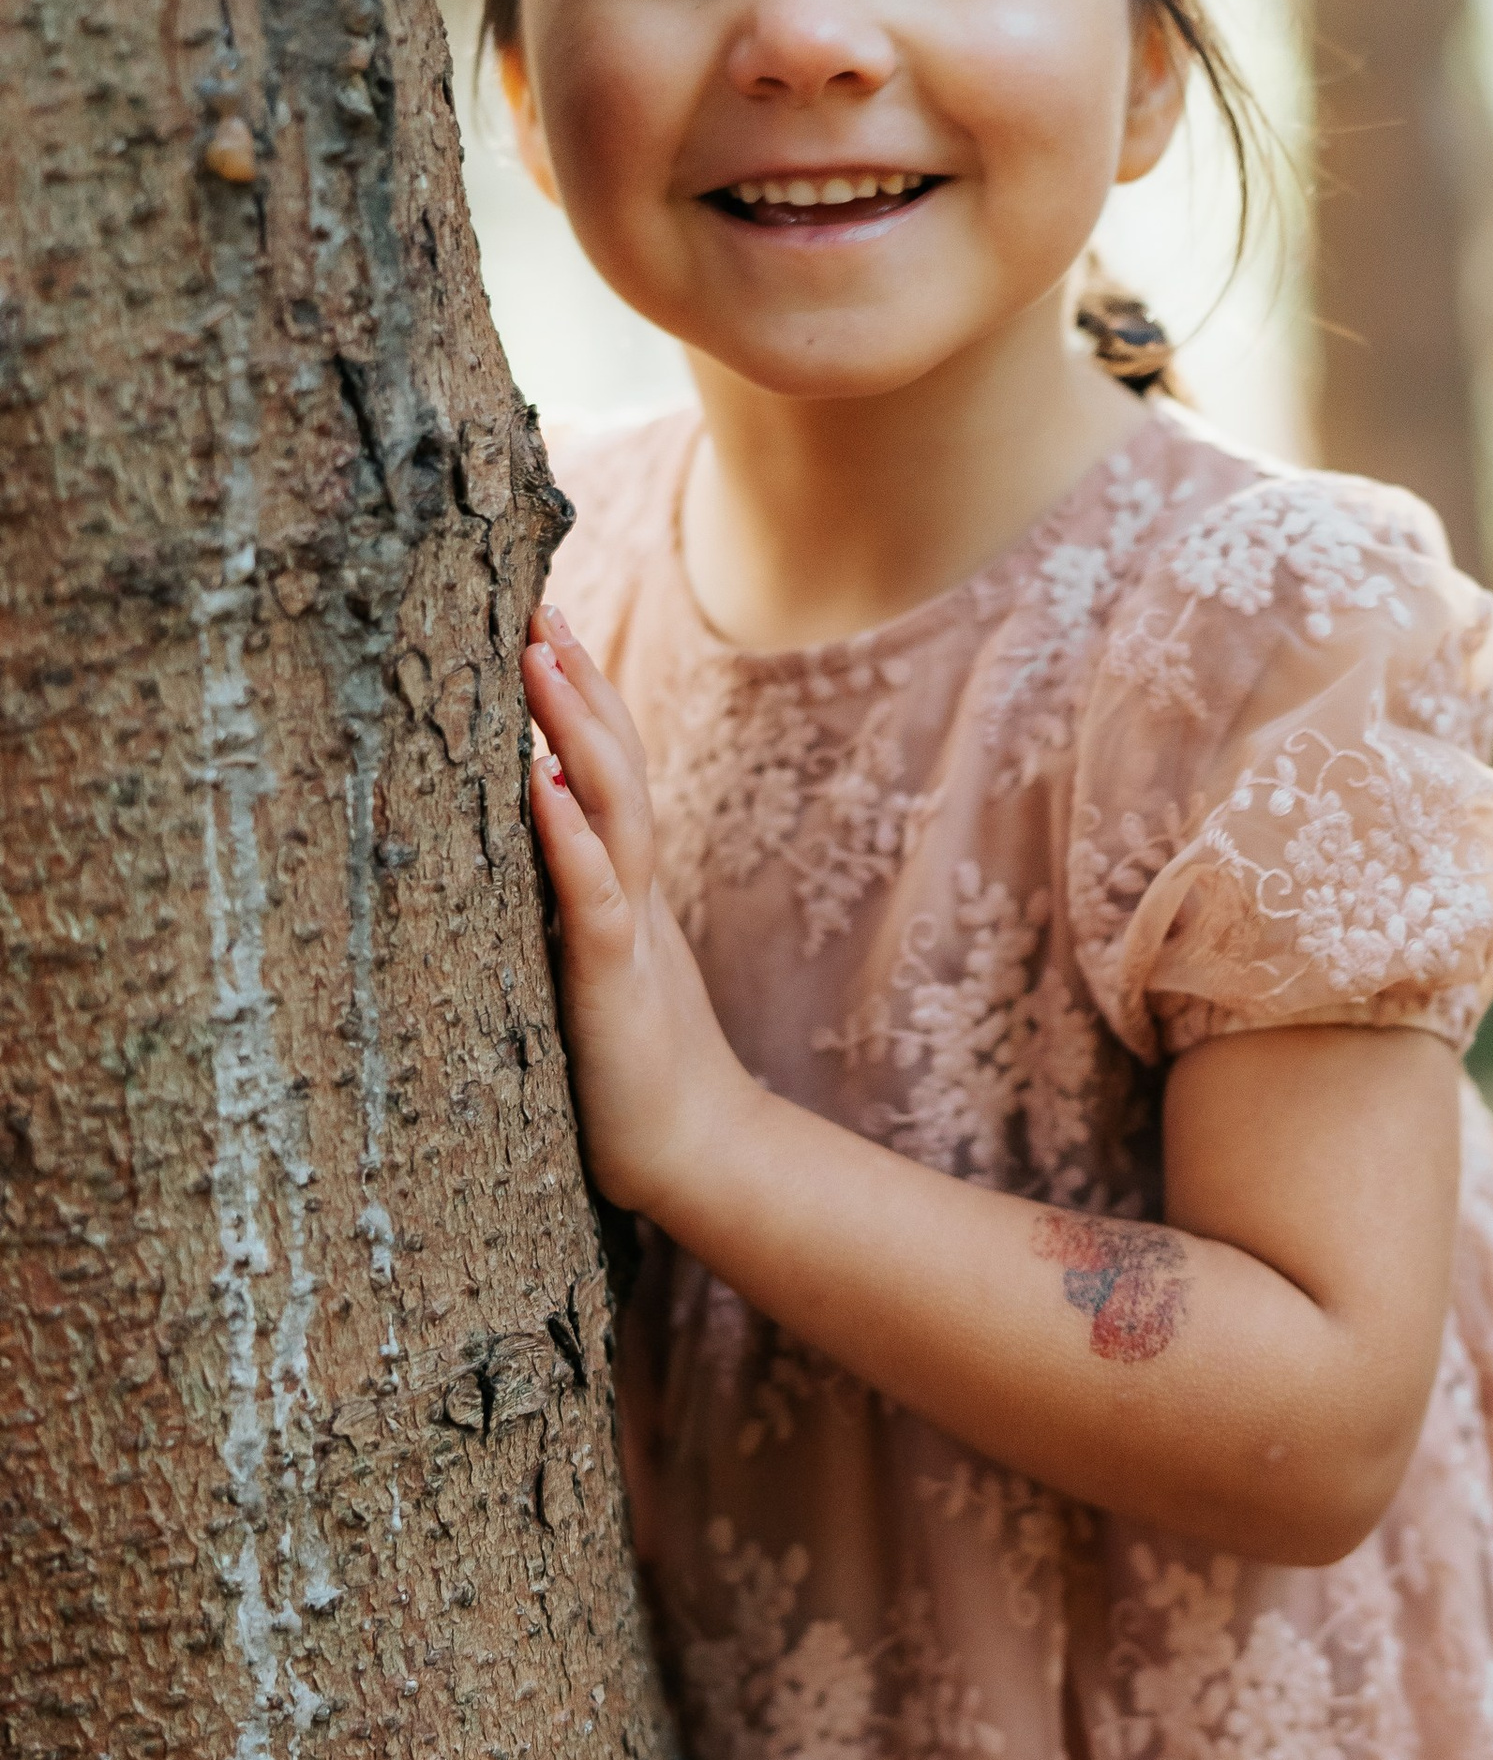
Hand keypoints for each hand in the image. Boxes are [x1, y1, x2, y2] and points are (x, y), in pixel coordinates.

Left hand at [522, 604, 746, 1218]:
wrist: (698, 1156)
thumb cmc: (632, 1075)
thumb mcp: (595, 972)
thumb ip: (575, 910)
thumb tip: (528, 848)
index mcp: (627, 887)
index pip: (606, 773)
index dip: (580, 698)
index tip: (542, 624)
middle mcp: (634, 891)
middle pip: (614, 765)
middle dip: (576, 682)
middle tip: (536, 602)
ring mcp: (628, 931)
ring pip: (610, 809)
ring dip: (574, 730)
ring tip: (539, 657)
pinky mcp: (612, 982)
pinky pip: (593, 897)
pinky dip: (568, 838)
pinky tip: (539, 786)